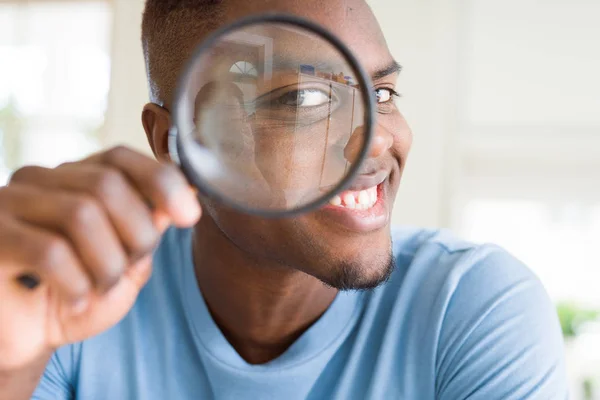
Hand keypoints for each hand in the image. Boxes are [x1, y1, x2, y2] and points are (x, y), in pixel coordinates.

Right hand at [0, 146, 200, 370]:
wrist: (26, 339)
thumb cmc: (76, 297)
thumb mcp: (126, 266)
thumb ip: (150, 230)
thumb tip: (185, 195)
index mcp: (74, 180)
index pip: (120, 158)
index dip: (161, 181)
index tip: (190, 216)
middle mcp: (39, 181)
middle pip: (106, 185)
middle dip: (136, 233)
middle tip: (131, 267)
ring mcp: (8, 204)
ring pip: (80, 213)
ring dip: (107, 263)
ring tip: (101, 289)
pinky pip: (48, 251)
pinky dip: (76, 283)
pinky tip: (77, 301)